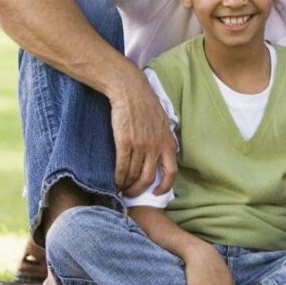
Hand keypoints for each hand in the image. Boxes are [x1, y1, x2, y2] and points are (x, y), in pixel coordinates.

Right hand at [108, 72, 176, 196]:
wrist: (130, 90)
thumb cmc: (145, 104)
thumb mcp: (162, 123)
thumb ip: (163, 140)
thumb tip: (163, 154)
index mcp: (168, 142)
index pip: (171, 172)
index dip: (165, 186)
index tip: (157, 193)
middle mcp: (156, 146)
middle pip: (149, 178)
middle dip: (139, 190)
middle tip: (131, 194)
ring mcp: (141, 145)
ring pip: (134, 174)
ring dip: (126, 185)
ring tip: (120, 189)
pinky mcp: (125, 142)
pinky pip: (122, 166)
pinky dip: (117, 177)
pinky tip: (113, 181)